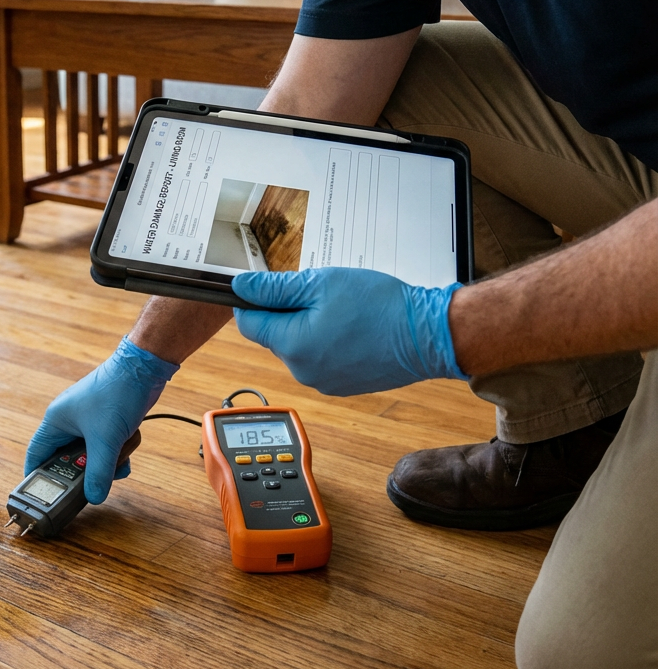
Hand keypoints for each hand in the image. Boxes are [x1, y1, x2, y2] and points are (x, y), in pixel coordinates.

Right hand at [24, 336, 178, 503]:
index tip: (44, 496)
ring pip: (89, 454)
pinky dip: (115, 453)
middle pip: (66, 458)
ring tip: (117, 464)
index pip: (37, 454)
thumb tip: (94, 497)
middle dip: (83, 471)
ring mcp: (87, 420)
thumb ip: (98, 472)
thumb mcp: (106, 440)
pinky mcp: (105, 420)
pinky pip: (104, 446)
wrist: (144, 369)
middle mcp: (68, 420)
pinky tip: (126, 453)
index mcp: (56, 420)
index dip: (38, 476)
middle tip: (93, 483)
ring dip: (103, 463)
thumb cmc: (117, 393)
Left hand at [232, 268, 467, 395]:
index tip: (265, 287)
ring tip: (341, 311)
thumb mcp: (320, 284)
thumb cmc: (379, 306)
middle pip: (274, 335)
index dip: (252, 300)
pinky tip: (351, 328)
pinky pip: (319, 360)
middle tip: (319, 293)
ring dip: (308, 326)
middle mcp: (302, 371)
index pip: (248, 324)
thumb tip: (241, 287)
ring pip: (297, 347)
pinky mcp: (340, 385)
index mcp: (292, 345)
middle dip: (287, 312)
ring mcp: (322, 382)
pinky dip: (327, 342)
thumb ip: (275, 288)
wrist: (428, 335)